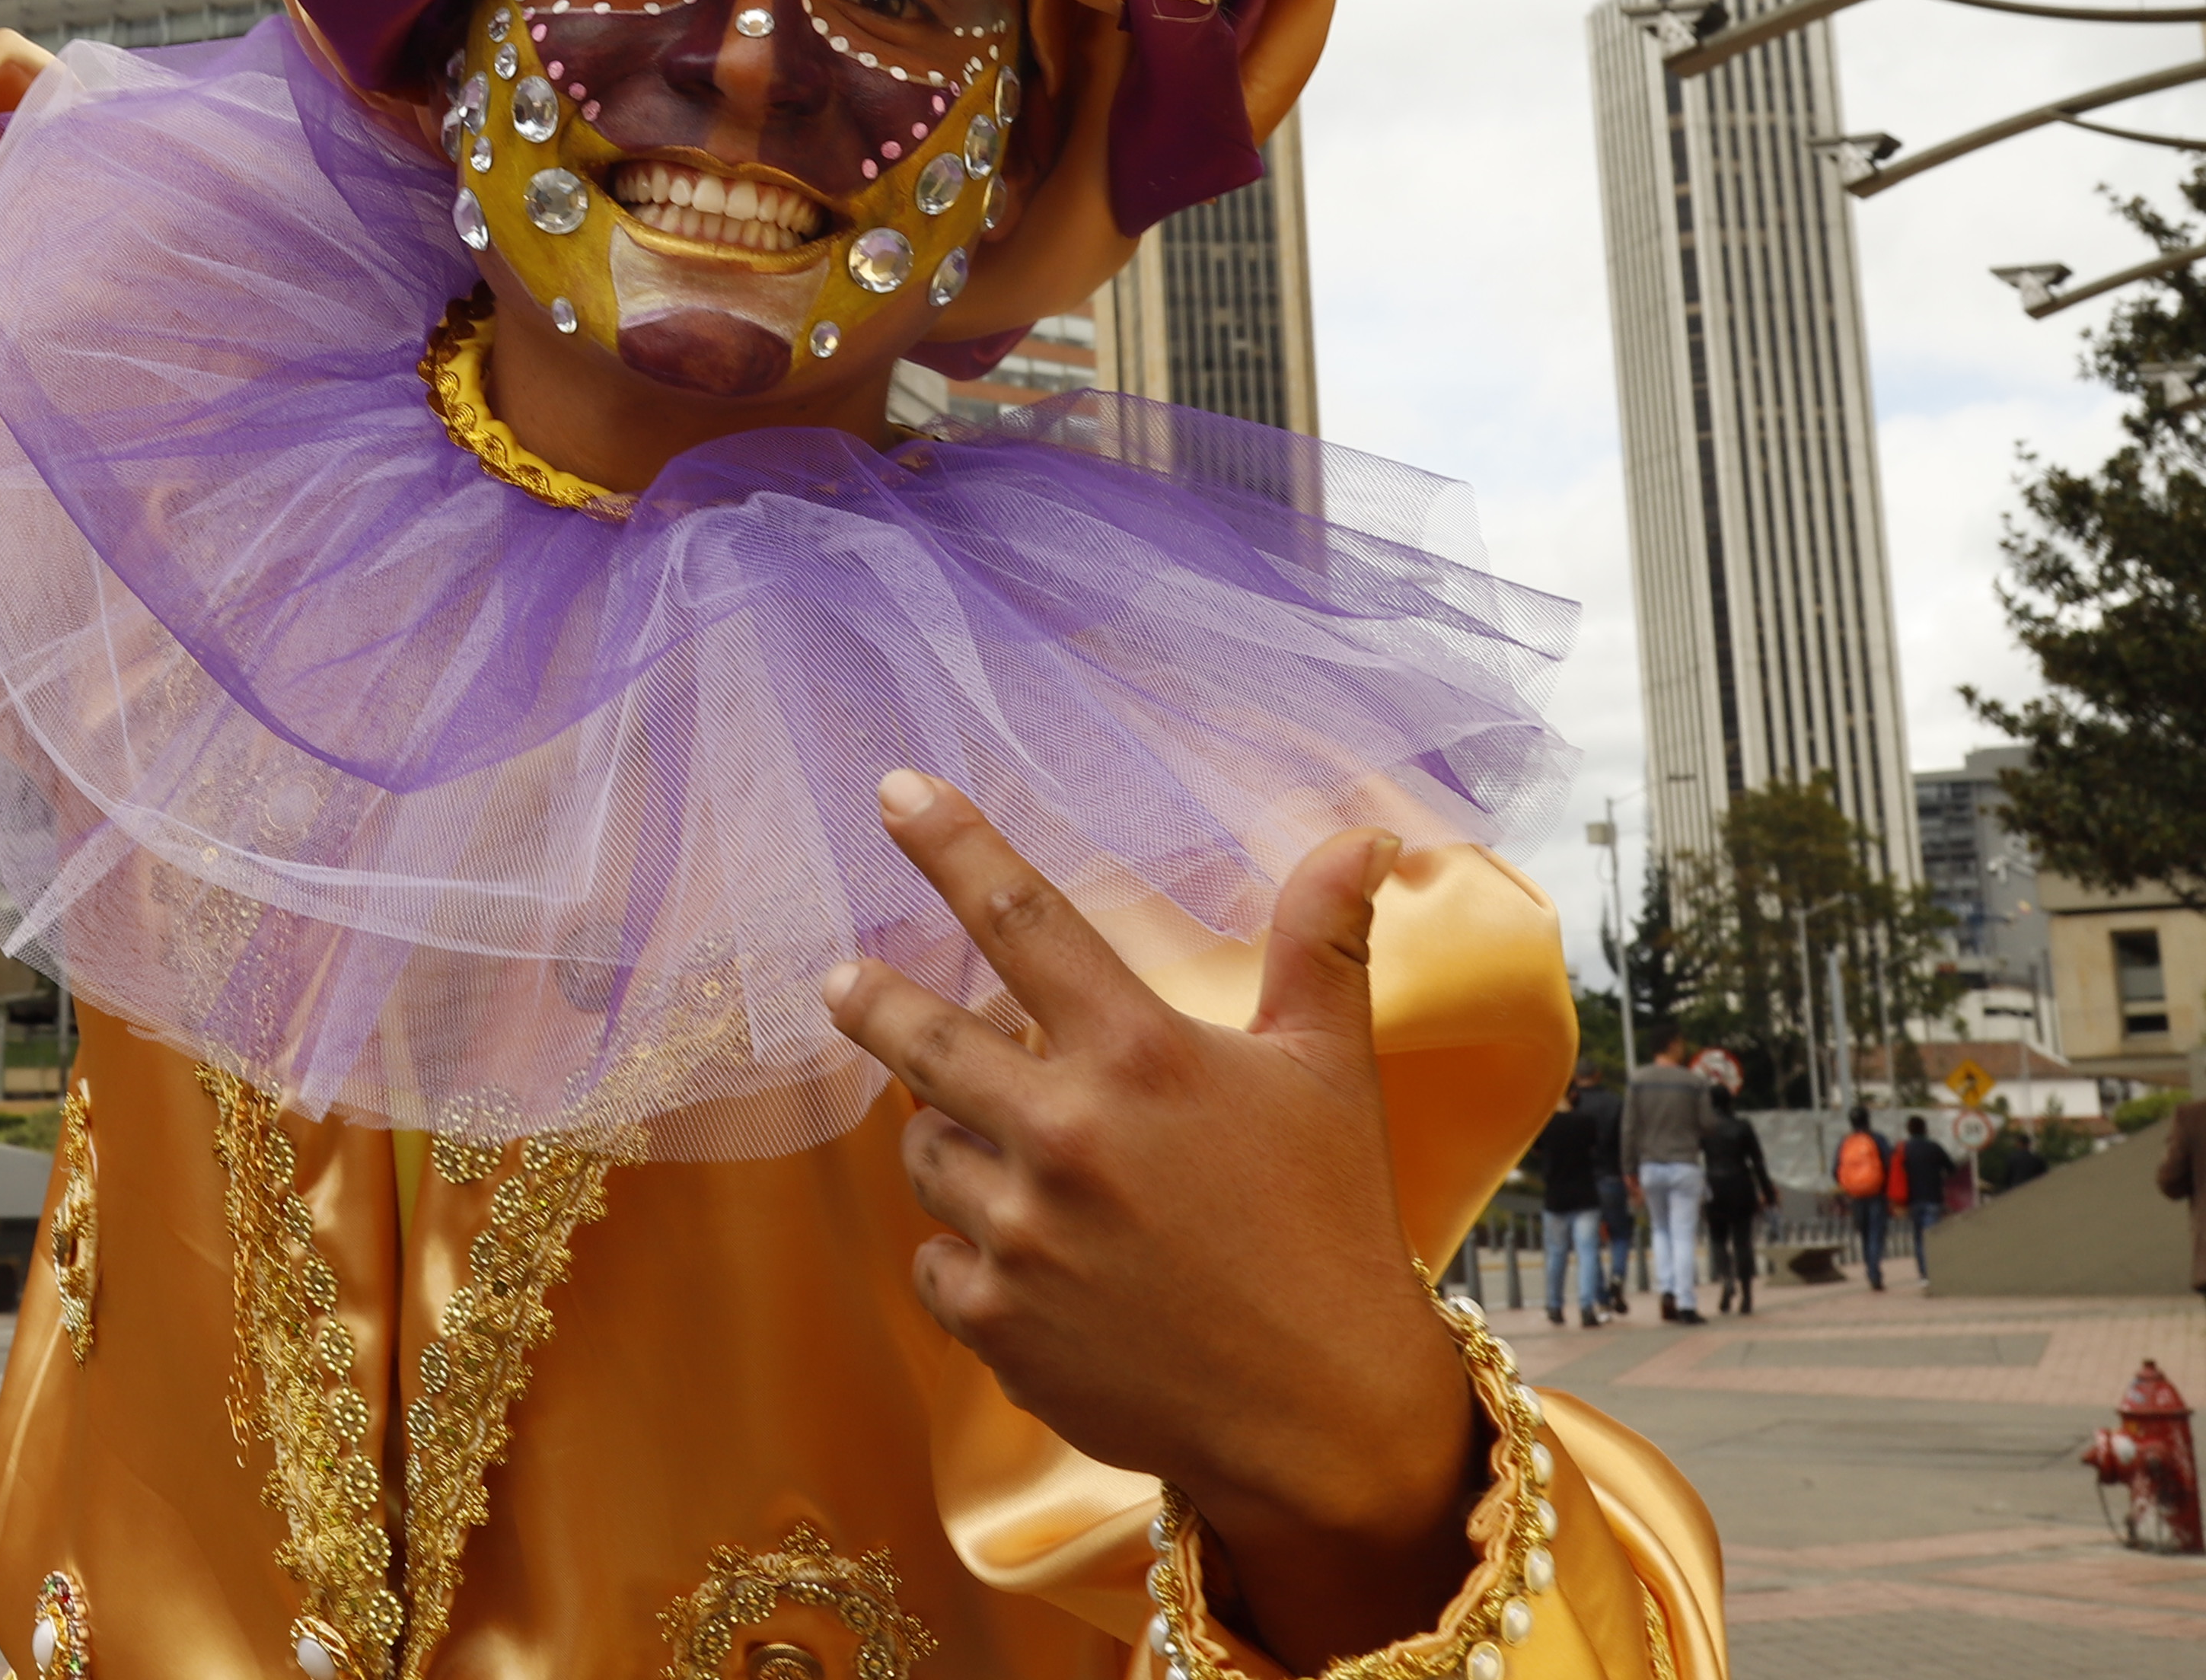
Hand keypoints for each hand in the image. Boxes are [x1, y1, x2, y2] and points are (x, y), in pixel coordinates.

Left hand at [822, 776, 1481, 1671]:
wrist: (1327, 1415)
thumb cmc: (1333, 1227)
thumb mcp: (1331, 1071)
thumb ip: (1322, 943)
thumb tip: (1364, 836)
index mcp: (1139, 1055)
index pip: (1021, 916)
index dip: (950, 843)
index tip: (894, 790)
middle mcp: (1065, 1135)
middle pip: (919, 1037)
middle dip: (869, 1001)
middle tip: (841, 982)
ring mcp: (1022, 1236)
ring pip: (925, 1153)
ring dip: (949, 1141)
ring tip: (1005, 1154)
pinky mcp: (997, 1326)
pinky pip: (934, 1261)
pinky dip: (965, 1251)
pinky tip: (1026, 1259)